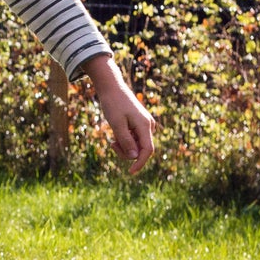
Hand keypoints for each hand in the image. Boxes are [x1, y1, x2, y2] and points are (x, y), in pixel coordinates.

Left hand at [83, 54, 155, 173]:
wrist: (112, 87)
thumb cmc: (113, 104)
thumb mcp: (116, 124)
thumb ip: (126, 141)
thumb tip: (135, 156)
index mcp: (145, 126)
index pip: (147, 150)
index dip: (140, 163)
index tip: (130, 172)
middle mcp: (148, 125)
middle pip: (141, 149)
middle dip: (126, 151)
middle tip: (111, 144)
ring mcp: (144, 124)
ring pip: (137, 144)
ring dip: (124, 145)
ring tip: (113, 138)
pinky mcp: (139, 123)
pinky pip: (134, 138)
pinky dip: (124, 139)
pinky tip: (116, 133)